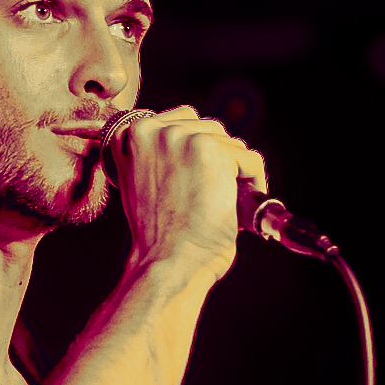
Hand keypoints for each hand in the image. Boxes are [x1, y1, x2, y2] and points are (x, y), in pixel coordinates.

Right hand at [109, 106, 267, 283]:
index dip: (197, 151)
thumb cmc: (158, 237)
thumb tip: (193, 151)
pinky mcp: (209, 150)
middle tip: (219, 192)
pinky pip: (248, 158)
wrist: (167, 262)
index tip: (204, 177)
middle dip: (219, 159)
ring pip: (229, 144)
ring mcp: (180, 138)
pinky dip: (254, 181)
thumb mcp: (145, 185)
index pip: (179, 122)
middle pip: (207, 129)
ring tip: (229, 201)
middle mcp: (152, 131)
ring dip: (235, 172)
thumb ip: (161, 159)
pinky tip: (243, 205)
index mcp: (130, 136)